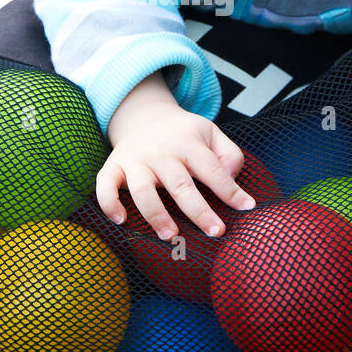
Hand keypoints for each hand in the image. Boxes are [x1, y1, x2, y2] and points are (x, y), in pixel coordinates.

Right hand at [96, 104, 255, 239]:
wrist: (144, 115)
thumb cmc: (183, 134)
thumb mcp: (211, 133)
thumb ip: (229, 154)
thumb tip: (232, 179)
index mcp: (188, 143)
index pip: (213, 169)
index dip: (231, 190)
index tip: (247, 208)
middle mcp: (161, 152)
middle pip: (180, 185)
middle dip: (198, 211)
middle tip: (216, 232)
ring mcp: (135, 159)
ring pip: (142, 190)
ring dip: (156, 215)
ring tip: (171, 236)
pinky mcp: (114, 165)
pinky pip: (105, 185)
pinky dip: (109, 203)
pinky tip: (121, 221)